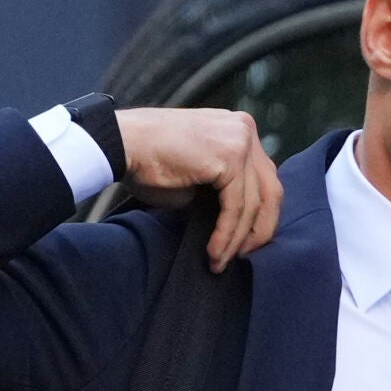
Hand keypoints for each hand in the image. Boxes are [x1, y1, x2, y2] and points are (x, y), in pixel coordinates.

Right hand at [116, 108, 282, 272]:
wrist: (120, 144)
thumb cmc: (149, 161)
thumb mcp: (198, 176)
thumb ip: (223, 190)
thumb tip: (239, 223)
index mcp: (240, 129)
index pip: (264, 177)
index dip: (261, 214)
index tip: (248, 241)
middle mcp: (245, 129)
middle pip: (270, 190)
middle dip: (261, 229)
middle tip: (245, 255)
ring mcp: (240, 141)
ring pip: (254, 203)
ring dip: (238, 238)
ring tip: (221, 261)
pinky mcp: (229, 157)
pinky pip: (237, 206)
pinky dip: (227, 233)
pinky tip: (215, 252)